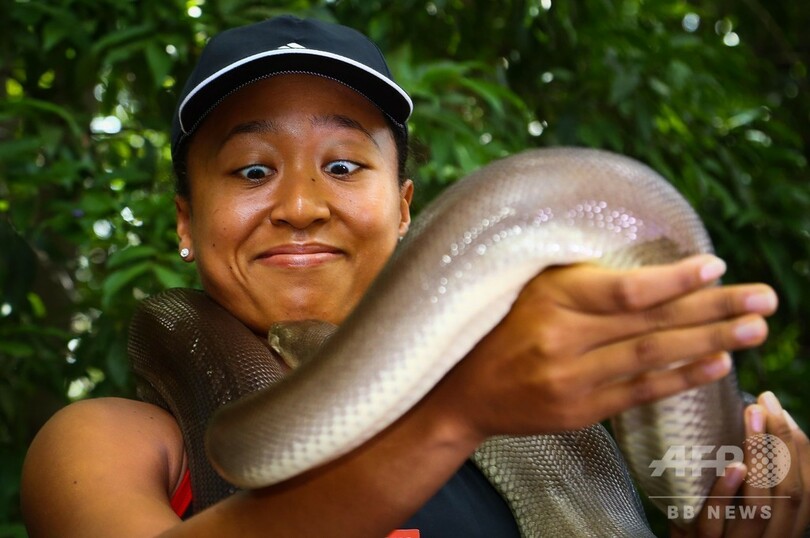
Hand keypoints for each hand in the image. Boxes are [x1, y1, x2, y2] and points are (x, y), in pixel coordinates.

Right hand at [434, 254, 777, 439]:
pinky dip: (680, 378)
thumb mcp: (531, 289)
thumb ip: (583, 280)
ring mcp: (570, 379)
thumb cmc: (501, 330)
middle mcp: (561, 338)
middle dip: (713, 308)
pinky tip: (717, 365)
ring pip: (651, 356)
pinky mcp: (578, 410)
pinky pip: (638, 392)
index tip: (716, 266)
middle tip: (764, 299)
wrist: (463, 392)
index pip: (625, 289)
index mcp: (549, 297)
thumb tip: (655, 273)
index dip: (675, 280)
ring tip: (754, 329)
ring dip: (708, 342)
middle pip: (650, 322)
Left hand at [671, 391, 809, 536]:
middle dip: (782, 442)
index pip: (808, 484)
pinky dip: (725, 494)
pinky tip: (731, 467)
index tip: (778, 408)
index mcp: (786, 524)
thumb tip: (753, 418)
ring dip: (759, 458)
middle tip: (763, 402)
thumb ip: (754, 476)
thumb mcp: (743, 504)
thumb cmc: (714, 524)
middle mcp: (773, 536)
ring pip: (761, 507)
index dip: (798, 445)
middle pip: (792, 492)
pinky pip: (715, 524)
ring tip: (751, 417)